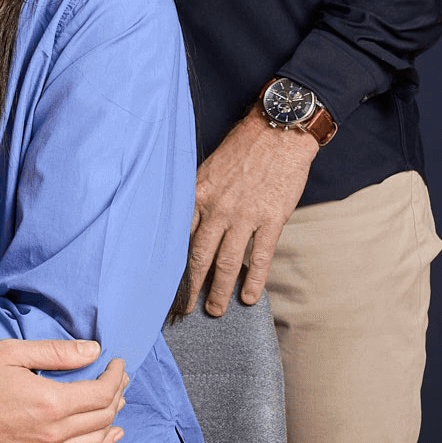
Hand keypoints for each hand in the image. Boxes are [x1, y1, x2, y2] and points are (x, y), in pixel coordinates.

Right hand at [0, 339, 126, 442]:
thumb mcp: (10, 351)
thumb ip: (56, 352)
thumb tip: (93, 350)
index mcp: (50, 402)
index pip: (101, 393)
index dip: (115, 375)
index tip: (116, 361)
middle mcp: (52, 431)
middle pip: (103, 416)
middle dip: (117, 394)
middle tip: (117, 376)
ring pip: (95, 441)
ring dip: (112, 421)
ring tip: (117, 403)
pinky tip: (102, 436)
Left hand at [181, 109, 317, 314]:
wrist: (277, 133)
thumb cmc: (241, 149)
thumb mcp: (207, 169)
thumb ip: (197, 197)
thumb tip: (185, 224)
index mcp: (196, 194)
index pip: (178, 236)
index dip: (171, 262)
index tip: (164, 282)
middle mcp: (216, 208)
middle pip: (199, 255)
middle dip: (191, 285)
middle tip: (186, 309)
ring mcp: (244, 216)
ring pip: (227, 261)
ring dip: (220, 289)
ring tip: (215, 309)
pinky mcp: (271, 220)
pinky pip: (260, 256)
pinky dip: (253, 280)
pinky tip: (248, 297)